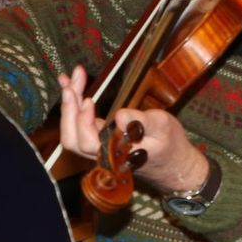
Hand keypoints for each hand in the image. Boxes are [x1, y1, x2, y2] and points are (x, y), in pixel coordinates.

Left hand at [56, 66, 208, 192]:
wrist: (174, 161)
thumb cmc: (170, 144)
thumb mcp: (163, 127)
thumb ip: (142, 122)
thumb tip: (120, 116)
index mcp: (116, 155)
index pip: (87, 143)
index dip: (83, 121)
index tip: (89, 100)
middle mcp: (103, 155)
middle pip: (73, 138)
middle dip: (68, 109)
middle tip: (70, 83)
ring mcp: (99, 148)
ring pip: (72, 132)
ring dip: (68, 105)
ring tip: (67, 80)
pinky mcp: (100, 139)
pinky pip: (79, 125)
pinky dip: (74, 106)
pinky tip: (73, 88)